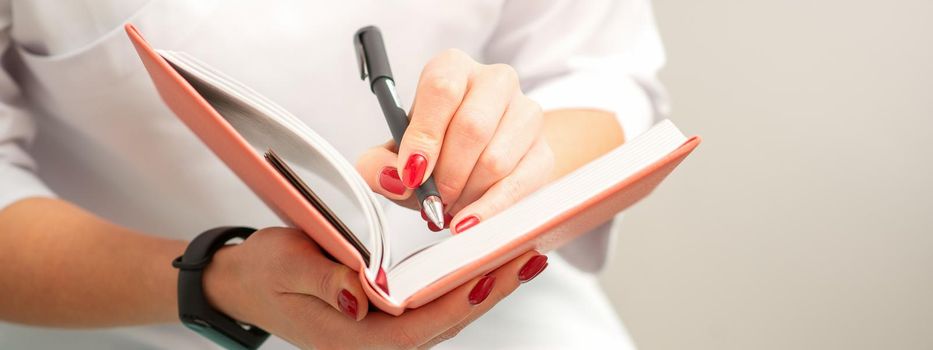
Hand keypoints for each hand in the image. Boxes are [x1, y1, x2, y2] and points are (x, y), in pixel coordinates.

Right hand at [204, 227, 547, 348]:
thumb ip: (325, 279)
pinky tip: (484, 264)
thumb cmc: (264, 273)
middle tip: (529, 255)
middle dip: (489, 290)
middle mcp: (374, 344)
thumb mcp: (285, 265)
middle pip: (444, 322)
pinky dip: (462, 286)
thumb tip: (361, 295)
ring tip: (521, 256)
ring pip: (444, 316)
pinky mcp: (386, 320)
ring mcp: (382, 335)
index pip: (420, 324)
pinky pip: (433, 307)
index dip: (460, 300)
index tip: (495, 272)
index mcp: (352, 339)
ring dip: (482, 287)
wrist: (243, 284)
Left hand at [357, 49, 554, 232]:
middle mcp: (495, 81)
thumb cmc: (437, 152)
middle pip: (472, 126)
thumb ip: (379, 165)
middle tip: (431, 200)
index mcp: (453, 68)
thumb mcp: (400, 154)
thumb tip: (392, 178)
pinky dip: (490, 210)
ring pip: (495, 160)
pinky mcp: (544, 151)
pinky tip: (469, 223)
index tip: (410, 174)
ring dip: (466, 194)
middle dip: (446, 174)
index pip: (442, 89)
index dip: (424, 136)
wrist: (482, 163)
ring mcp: (527, 114)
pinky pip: (519, 184)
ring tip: (450, 207)